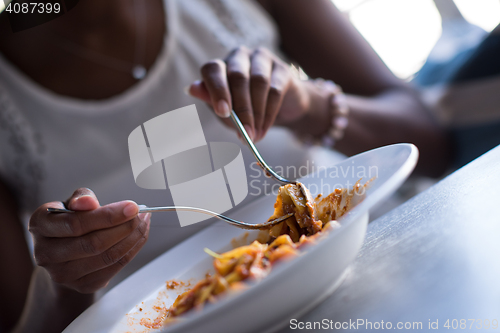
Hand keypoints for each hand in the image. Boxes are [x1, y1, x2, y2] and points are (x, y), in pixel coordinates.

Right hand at [28, 188, 150, 293]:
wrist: (63, 254)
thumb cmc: (70, 221)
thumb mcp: (71, 203)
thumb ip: (82, 198)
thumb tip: (89, 202)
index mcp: (40, 226)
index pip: (76, 224)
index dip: (108, 216)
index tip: (132, 206)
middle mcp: (46, 253)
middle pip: (94, 244)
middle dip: (124, 227)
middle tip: (141, 215)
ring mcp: (63, 274)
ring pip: (108, 257)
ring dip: (133, 238)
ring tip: (143, 222)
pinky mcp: (83, 285)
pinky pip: (115, 267)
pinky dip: (133, 250)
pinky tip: (139, 235)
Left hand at [187, 46, 311, 141]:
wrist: (281, 111)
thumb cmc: (245, 111)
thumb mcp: (225, 111)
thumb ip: (211, 101)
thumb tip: (191, 88)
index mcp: (220, 66)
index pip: (213, 70)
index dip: (217, 90)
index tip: (224, 113)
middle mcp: (239, 56)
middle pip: (238, 77)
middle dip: (241, 109)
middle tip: (245, 134)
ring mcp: (262, 59)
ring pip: (259, 82)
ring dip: (257, 114)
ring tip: (255, 136)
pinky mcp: (282, 68)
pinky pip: (275, 90)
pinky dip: (269, 114)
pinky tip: (264, 130)